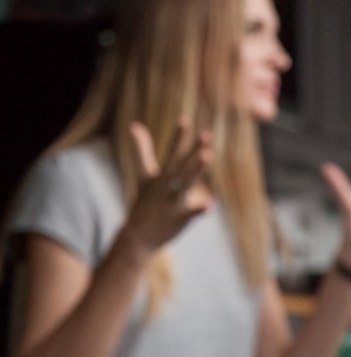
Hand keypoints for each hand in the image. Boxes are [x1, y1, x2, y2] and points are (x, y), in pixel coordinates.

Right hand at [122, 120, 212, 253]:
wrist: (138, 235)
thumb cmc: (145, 202)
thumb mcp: (144, 176)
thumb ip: (142, 151)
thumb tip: (134, 124)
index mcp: (159, 176)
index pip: (171, 153)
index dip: (178, 137)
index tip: (185, 120)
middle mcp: (165, 187)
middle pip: (181, 165)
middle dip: (192, 150)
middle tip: (206, 135)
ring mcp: (172, 202)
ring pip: (185, 184)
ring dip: (195, 170)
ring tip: (207, 155)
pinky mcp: (179, 219)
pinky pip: (190, 213)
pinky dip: (199, 209)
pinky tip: (209, 204)